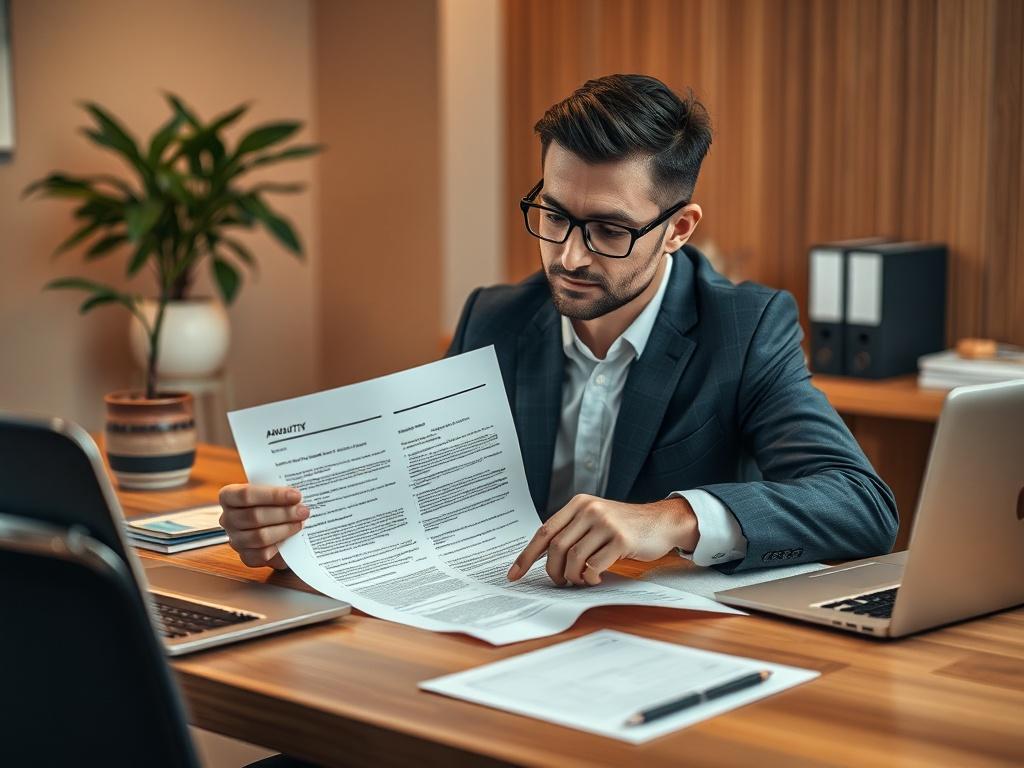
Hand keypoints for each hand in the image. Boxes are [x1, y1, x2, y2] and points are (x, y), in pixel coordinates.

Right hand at [218, 484, 308, 569]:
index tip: (296, 495)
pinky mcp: (246, 557)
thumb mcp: (272, 491)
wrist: (272, 525)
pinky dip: (279, 546)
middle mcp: (227, 519)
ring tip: (301, 523)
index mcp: (229, 497)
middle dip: (283, 513)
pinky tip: (291, 538)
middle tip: (304, 511)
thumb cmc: (271, 503)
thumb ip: (280, 489)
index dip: (273, 495)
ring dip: (285, 530)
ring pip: (259, 536)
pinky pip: (262, 554)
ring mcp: (235, 539)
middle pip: (254, 516)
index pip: (246, 494)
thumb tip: (298, 493)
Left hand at [507, 495, 697, 585]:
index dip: (526, 555)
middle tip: (559, 582)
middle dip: (552, 571)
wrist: (661, 522)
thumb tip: (543, 558)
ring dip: (572, 576)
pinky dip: (590, 578)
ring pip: (573, 558)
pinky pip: (594, 566)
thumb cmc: (624, 526)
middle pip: (556, 547)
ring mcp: (606, 524)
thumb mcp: (596, 519)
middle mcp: (589, 510)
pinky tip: (595, 578)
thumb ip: (573, 531)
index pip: (544, 531)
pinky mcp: (621, 539)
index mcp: (578, 504)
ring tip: (580, 580)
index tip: (514, 574)